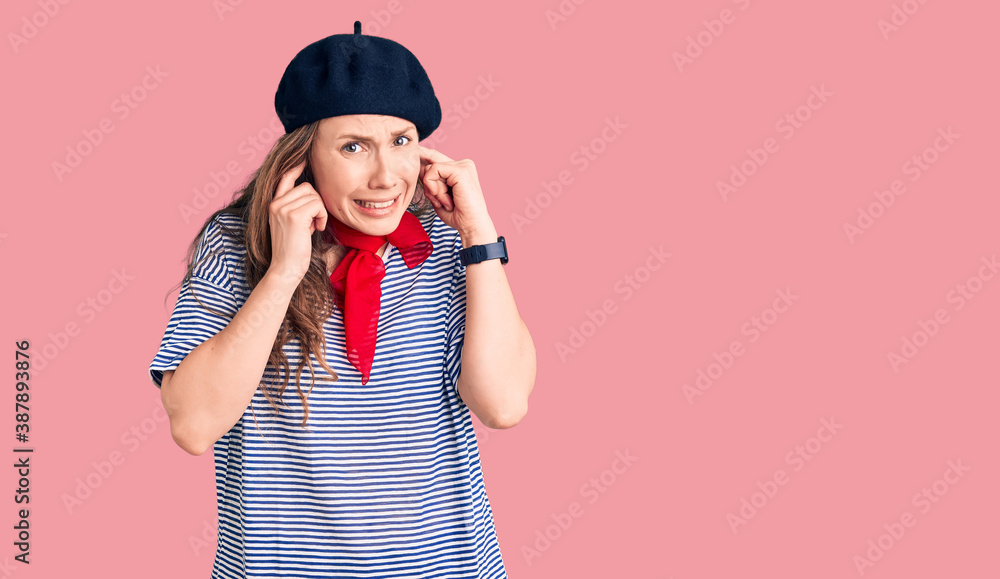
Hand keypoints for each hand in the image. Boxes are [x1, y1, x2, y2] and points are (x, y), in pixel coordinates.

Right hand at [267, 160, 327, 285]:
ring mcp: (282, 208)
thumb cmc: (294, 250)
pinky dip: (322, 217)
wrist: (285, 268)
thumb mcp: (294, 224)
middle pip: (307, 187)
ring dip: (320, 212)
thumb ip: (298, 208)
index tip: (304, 159)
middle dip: (316, 203)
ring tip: (314, 227)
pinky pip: (317, 205)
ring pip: (314, 195)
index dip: (296, 167)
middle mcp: (275, 203)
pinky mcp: (294, 215)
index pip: (285, 178)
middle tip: (314, 222)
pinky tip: (317, 229)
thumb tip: (312, 193)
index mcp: (273, 204)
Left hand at [418, 145, 493, 237]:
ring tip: (447, 202)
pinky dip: (434, 188)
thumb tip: (417, 166)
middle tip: (441, 201)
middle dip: (429, 185)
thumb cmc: (457, 214)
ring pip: (430, 168)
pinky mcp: (460, 170)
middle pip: (430, 163)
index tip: (414, 152)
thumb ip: (430, 179)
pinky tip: (445, 199)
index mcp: (460, 168)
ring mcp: (463, 165)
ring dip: (433, 190)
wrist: (471, 225)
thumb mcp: (439, 194)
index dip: (423, 156)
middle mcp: (463, 164)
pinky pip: (433, 171)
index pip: (436, 157)